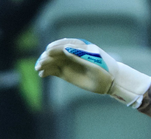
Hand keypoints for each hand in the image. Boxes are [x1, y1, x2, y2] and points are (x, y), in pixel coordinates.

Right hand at [35, 39, 150, 107]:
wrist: (111, 82)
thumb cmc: (106, 72)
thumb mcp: (95, 65)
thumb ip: (80, 57)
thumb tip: (65, 49)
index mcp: (78, 47)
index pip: (64, 45)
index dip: (56, 48)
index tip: (49, 52)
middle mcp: (70, 53)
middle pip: (55, 53)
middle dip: (47, 57)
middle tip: (41, 63)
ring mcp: (67, 62)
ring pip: (52, 61)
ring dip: (45, 64)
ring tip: (39, 69)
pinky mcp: (65, 72)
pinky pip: (54, 70)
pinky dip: (47, 72)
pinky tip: (42, 74)